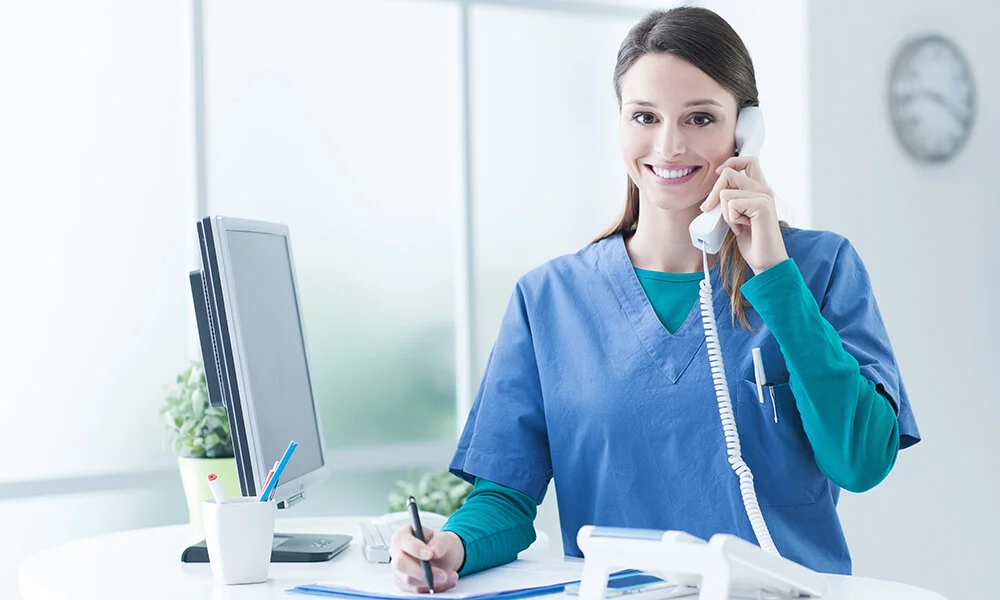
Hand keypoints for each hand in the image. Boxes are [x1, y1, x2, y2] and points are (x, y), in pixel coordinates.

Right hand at [389, 525, 464, 592]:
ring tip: (451, 577)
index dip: (415, 548)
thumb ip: (440, 543)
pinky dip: (433, 588)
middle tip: (442, 574)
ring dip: (431, 582)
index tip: (430, 554)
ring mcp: (398, 569)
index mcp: (403, 535)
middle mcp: (396, 552)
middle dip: (422, 571)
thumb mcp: (444, 539)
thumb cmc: (440, 545)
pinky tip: (446, 582)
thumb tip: (434, 551)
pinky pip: (415, 590)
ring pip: (409, 580)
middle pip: (401, 564)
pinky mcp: (403, 583)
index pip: (402, 540)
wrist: (443, 558)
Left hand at [700, 156, 787, 273]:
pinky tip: (742, 229)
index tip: (719, 175)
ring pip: (726, 193)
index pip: (748, 160)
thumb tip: (713, 194)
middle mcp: (764, 189)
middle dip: (714, 192)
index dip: (730, 163)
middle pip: (729, 173)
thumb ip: (731, 201)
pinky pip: (731, 204)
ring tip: (737, 226)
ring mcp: (764, 196)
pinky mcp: (762, 205)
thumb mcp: (737, 216)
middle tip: (710, 209)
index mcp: (760, 189)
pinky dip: (731, 219)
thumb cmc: (752, 242)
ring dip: (724, 213)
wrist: (767, 262)